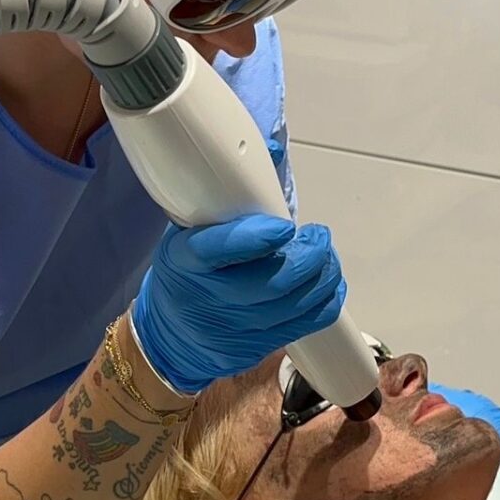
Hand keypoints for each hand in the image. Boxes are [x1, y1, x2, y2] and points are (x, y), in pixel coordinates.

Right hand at [133, 214, 346, 392]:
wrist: (172, 336)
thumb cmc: (186, 272)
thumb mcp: (188, 229)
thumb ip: (228, 193)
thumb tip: (276, 151)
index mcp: (185, 260)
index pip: (215, 249)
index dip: (256, 237)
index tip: (285, 226)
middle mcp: (207, 298)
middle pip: (271, 282)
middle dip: (308, 256)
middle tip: (318, 236)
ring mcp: (234, 330)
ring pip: (294, 305)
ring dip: (323, 274)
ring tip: (324, 254)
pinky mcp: (256, 349)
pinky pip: (304, 325)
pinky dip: (325, 299)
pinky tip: (326, 280)